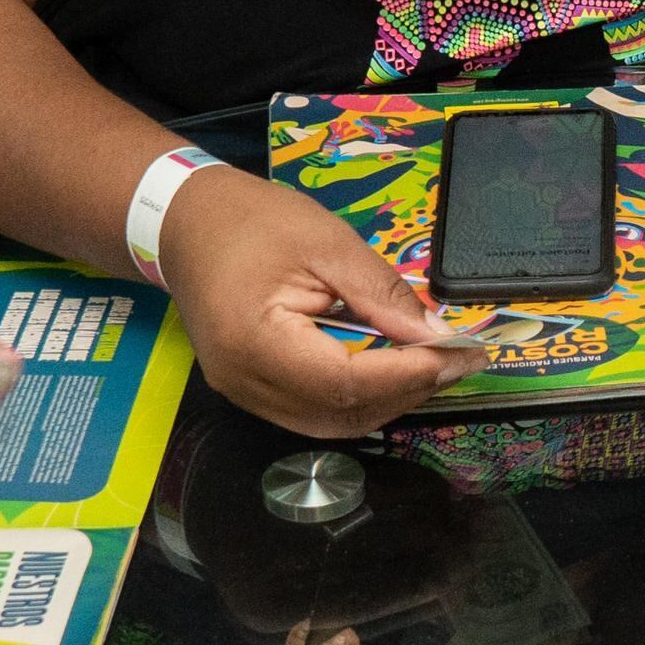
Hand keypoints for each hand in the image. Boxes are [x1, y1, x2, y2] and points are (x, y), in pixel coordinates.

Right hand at [160, 165, 471, 436]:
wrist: (185, 222)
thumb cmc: (251, 221)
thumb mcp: (327, 242)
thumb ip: (382, 293)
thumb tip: (436, 336)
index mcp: (256, 341)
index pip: (345, 382)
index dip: (408, 374)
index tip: (459, 354)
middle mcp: (245, 383)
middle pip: (340, 414)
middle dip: (407, 392)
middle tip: (457, 360)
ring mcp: (244, 393)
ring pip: (330, 423)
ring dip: (387, 401)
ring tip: (432, 365)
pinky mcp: (251, 390)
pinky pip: (314, 411)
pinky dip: (359, 398)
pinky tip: (391, 369)